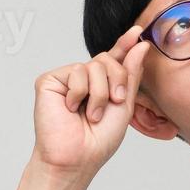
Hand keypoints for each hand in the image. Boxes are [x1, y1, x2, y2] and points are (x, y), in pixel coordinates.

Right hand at [30, 25, 150, 178]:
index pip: (114, 60)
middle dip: (117, 80)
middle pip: (107, 59)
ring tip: (90, 115)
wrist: (77, 157)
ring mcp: (66, 79)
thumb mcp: (124, 105)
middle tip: (114, 102)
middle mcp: (84, 79)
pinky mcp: (50, 80)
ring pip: (93, 65)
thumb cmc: (98, 140)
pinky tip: (71, 108)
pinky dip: (80, 93)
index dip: (125, 44)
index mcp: (102, 85)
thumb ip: (131, 74)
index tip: (137, 32)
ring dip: (99, 93)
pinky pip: (75, 71)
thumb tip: (140, 45)